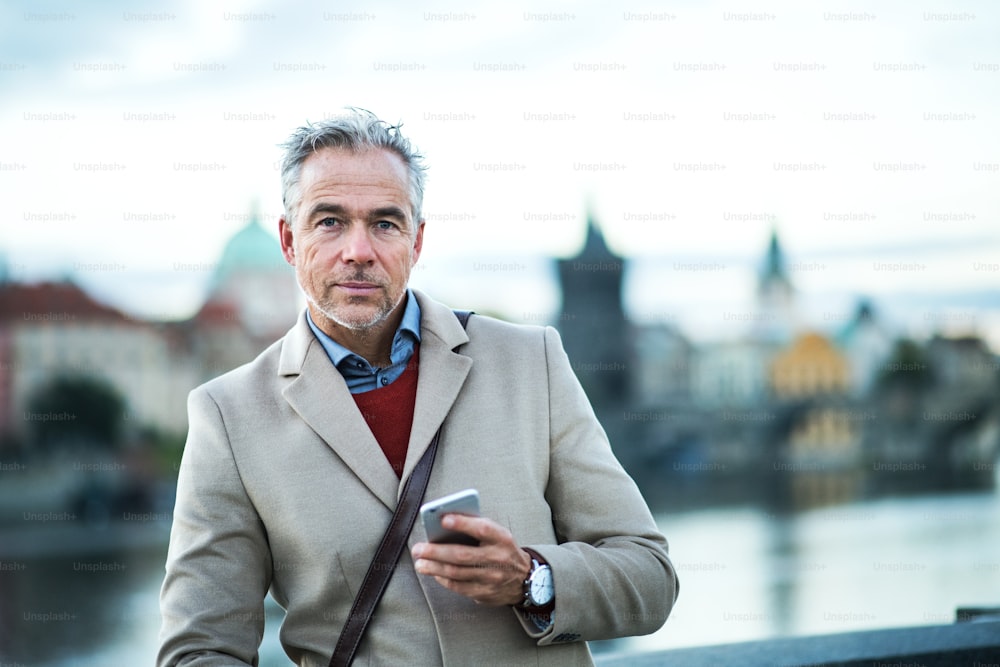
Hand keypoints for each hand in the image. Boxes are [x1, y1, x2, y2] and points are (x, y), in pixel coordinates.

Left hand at [411, 514, 531, 605]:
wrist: (524, 579)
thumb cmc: (503, 550)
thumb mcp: (498, 535)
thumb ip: (476, 529)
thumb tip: (443, 525)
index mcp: (502, 538)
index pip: (482, 529)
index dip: (462, 523)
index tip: (443, 518)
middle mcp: (498, 558)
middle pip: (462, 555)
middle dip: (436, 551)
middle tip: (418, 549)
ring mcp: (492, 578)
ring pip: (456, 573)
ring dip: (434, 568)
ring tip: (420, 563)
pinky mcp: (485, 593)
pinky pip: (459, 587)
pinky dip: (443, 579)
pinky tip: (433, 573)